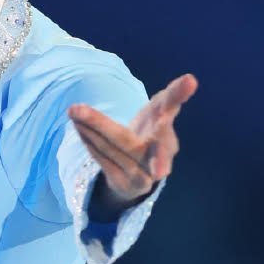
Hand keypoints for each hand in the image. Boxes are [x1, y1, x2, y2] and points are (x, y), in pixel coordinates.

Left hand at [68, 73, 198, 213]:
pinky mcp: (125, 185)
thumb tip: (191, 78)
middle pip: (125, 140)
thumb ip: (173, 96)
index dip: (168, 108)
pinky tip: (79, 128)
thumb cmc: (152, 133)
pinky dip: (89, 144)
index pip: (167, 115)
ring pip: (109, 150)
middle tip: (74, 109)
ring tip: (72, 111)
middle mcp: (158, 157)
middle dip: (99, 125)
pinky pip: (104, 162)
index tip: (165, 111)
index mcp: (167, 133)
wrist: (144, 172)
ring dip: (87, 130)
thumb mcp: (162, 111)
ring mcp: (141, 175)